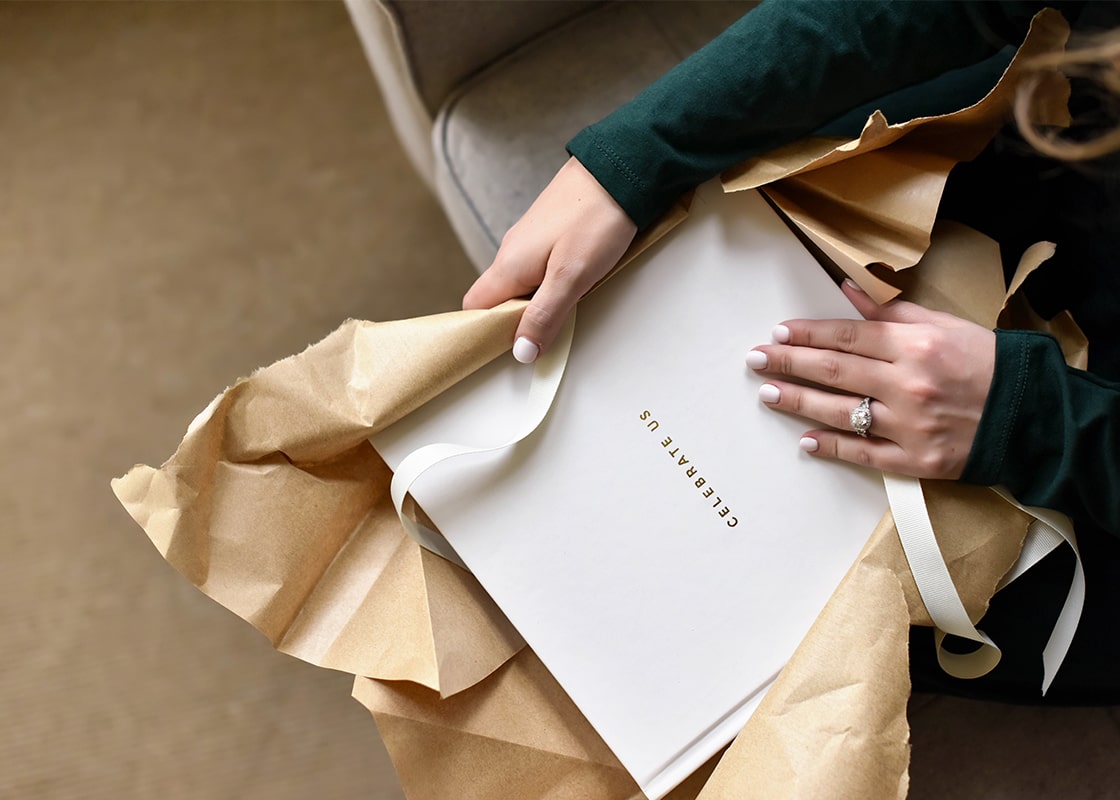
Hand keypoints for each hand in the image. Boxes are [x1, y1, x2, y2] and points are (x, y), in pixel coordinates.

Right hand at [462, 156, 636, 362]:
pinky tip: (574, 285)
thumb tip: (521, 352)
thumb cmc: (596, 219)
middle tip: (544, 338)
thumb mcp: (572, 277)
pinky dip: (549, 284)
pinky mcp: (548, 232)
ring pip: (520, 284)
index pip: (475, 308)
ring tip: (565, 312)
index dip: (485, 332)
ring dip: (536, 304)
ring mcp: (529, 241)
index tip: (509, 351)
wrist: (618, 167)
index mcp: (508, 265)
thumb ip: (545, 315)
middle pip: (497, 298)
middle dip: (515, 322)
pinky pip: (538, 268)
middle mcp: (511, 252)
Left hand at [746, 280, 995, 479]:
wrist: (1032, 416)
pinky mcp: (916, 460)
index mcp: (915, 345)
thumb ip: (892, 311)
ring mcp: (909, 425)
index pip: (847, 336)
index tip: (779, 332)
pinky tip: (805, 442)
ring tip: (768, 393)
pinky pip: (864, 454)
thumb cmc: (987, 364)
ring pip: (840, 412)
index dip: (808, 334)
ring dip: (799, 401)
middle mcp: (907, 384)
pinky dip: (832, 448)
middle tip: (755, 359)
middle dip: (789, 363)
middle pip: (834, 370)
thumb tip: (849, 289)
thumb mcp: (945, 325)